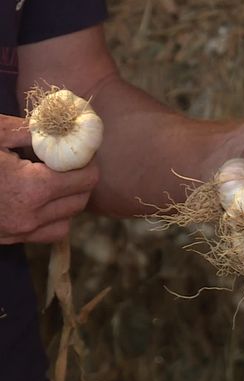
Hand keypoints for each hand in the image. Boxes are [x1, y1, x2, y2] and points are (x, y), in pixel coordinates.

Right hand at [0, 114, 98, 243]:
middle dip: (81, 179)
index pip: (86, 179)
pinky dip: (52, 218)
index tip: (78, 149)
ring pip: (68, 220)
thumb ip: (29, 131)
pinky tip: (38, 197)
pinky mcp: (8, 240)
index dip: (87, 161)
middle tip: (67, 161)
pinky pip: (48, 233)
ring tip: (52, 179)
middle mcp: (30, 216)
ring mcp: (19, 232)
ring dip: (69, 200)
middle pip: (81, 200)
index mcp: (32, 188)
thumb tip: (57, 128)